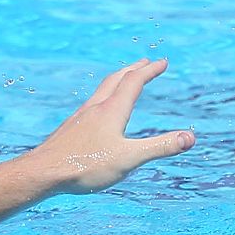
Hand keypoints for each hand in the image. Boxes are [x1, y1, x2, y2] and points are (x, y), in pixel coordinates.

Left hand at [24, 58, 195, 193]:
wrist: (43, 173)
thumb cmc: (86, 166)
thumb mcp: (129, 159)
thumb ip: (160, 147)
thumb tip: (191, 138)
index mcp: (112, 110)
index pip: (134, 82)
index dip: (150, 70)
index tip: (163, 62)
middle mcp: (96, 107)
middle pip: (116, 79)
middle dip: (134, 69)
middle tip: (145, 62)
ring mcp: (81, 117)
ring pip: (102, 90)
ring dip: (117, 80)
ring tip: (123, 80)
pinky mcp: (71, 128)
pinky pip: (91, 104)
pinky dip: (103, 97)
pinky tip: (98, 111)